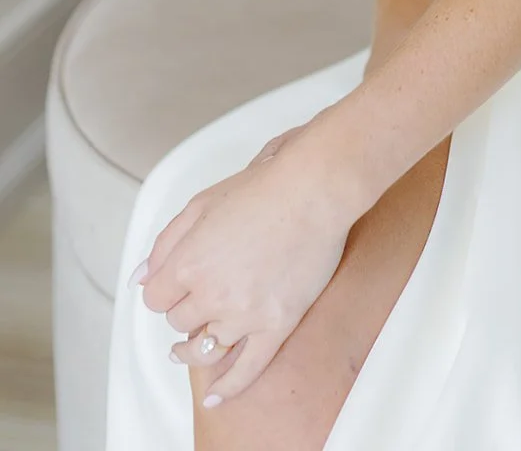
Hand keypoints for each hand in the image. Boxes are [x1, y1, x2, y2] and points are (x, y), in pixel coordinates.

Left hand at [128, 125, 356, 406]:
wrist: (314, 189)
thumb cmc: (261, 188)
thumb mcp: (201, 204)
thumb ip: (164, 244)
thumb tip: (139, 280)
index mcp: (189, 263)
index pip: (156, 299)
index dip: (166, 289)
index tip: (178, 281)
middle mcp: (212, 294)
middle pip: (180, 322)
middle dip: (187, 307)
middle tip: (204, 290)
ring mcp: (246, 314)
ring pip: (205, 346)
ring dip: (195, 346)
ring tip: (187, 349)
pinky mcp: (277, 325)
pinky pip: (247, 369)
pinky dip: (228, 387)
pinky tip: (214, 398)